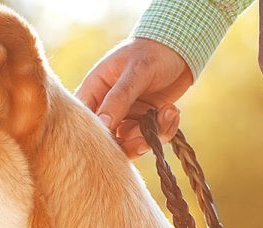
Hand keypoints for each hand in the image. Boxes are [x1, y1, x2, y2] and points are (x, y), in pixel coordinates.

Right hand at [75, 38, 192, 158]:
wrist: (178, 48)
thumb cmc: (150, 53)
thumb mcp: (135, 71)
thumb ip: (118, 98)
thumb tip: (102, 125)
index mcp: (94, 91)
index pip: (84, 122)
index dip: (96, 137)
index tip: (117, 137)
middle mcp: (106, 108)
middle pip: (107, 140)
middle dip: (129, 143)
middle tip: (146, 139)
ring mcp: (125, 116)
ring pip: (131, 142)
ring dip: (152, 133)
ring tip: (169, 112)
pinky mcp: (144, 121)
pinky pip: (150, 137)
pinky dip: (164, 129)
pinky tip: (172, 111)